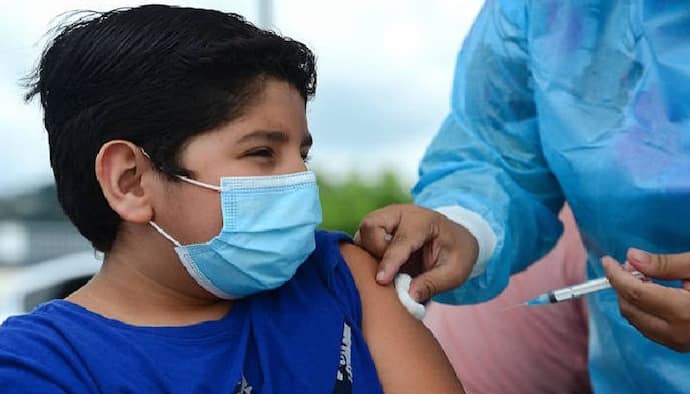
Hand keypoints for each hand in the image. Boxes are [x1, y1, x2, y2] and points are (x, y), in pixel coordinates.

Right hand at [354, 204, 478, 301]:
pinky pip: (361, 240)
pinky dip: (366, 255)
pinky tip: (380, 269)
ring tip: (387, 271)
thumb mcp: (455, 272)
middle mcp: (400, 213)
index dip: (390, 262)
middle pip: (371, 226)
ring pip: (362, 232)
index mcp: (423, 221)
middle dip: (375, 251)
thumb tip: (408, 296)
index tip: (381, 281)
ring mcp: (386, 219)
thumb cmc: (457, 253)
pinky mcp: (377, 229)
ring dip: (368, 253)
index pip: (400, 240)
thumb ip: (433, 283)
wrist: (456, 238)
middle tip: (389, 273)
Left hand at [602, 248, 689, 351]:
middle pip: (630, 309)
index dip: (616, 274)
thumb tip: (632, 257)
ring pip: (637, 322)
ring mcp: (680, 343)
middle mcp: (678, 333)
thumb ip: (665, 264)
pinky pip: (649, 329)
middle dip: (622, 286)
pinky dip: (642, 310)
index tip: (608, 260)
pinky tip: (652, 293)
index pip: (634, 291)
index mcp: (683, 311)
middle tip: (628, 265)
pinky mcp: (682, 345)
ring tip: (642, 277)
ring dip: (631, 298)